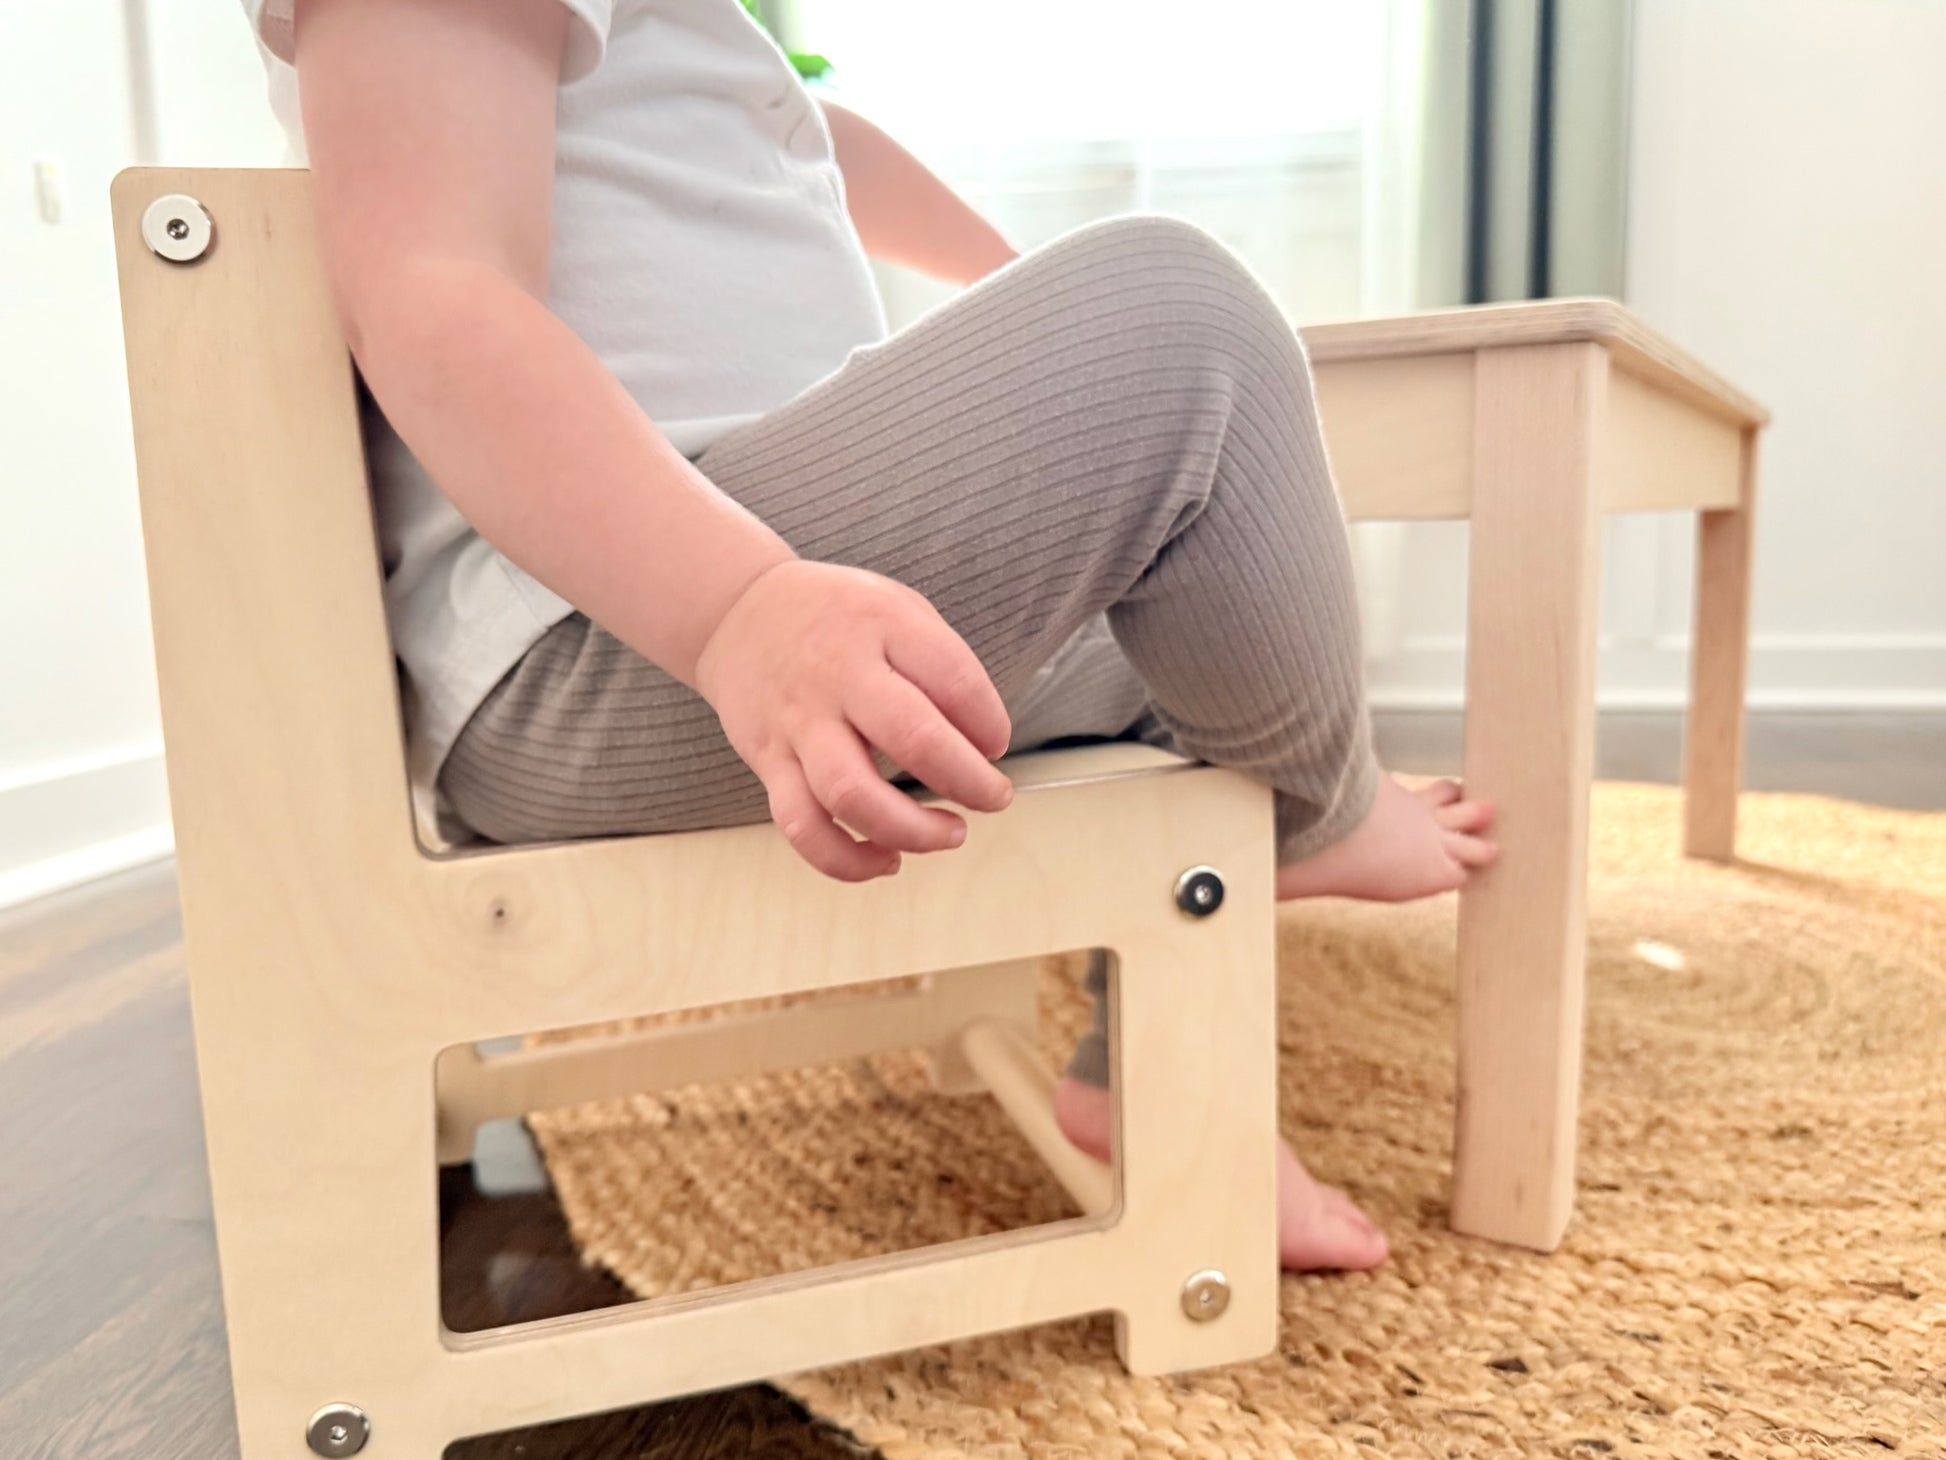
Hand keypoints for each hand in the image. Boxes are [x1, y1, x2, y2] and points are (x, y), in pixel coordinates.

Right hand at [694, 560, 1013, 880]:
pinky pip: (803, 826)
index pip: (955, 679)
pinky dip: (848, 860)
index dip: (990, 722)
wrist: (735, 613)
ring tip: (948, 833)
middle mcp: (838, 675)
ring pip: (852, 796)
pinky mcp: (769, 762)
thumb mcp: (896, 607)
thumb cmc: (834, 618)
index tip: (995, 743)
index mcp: (881, 625)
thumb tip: (982, 744)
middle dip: (969, 781)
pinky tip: (885, 858)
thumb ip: (940, 663)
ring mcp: (799, 722)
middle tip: (993, 798)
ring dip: (912, 830)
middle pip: (913, 739)